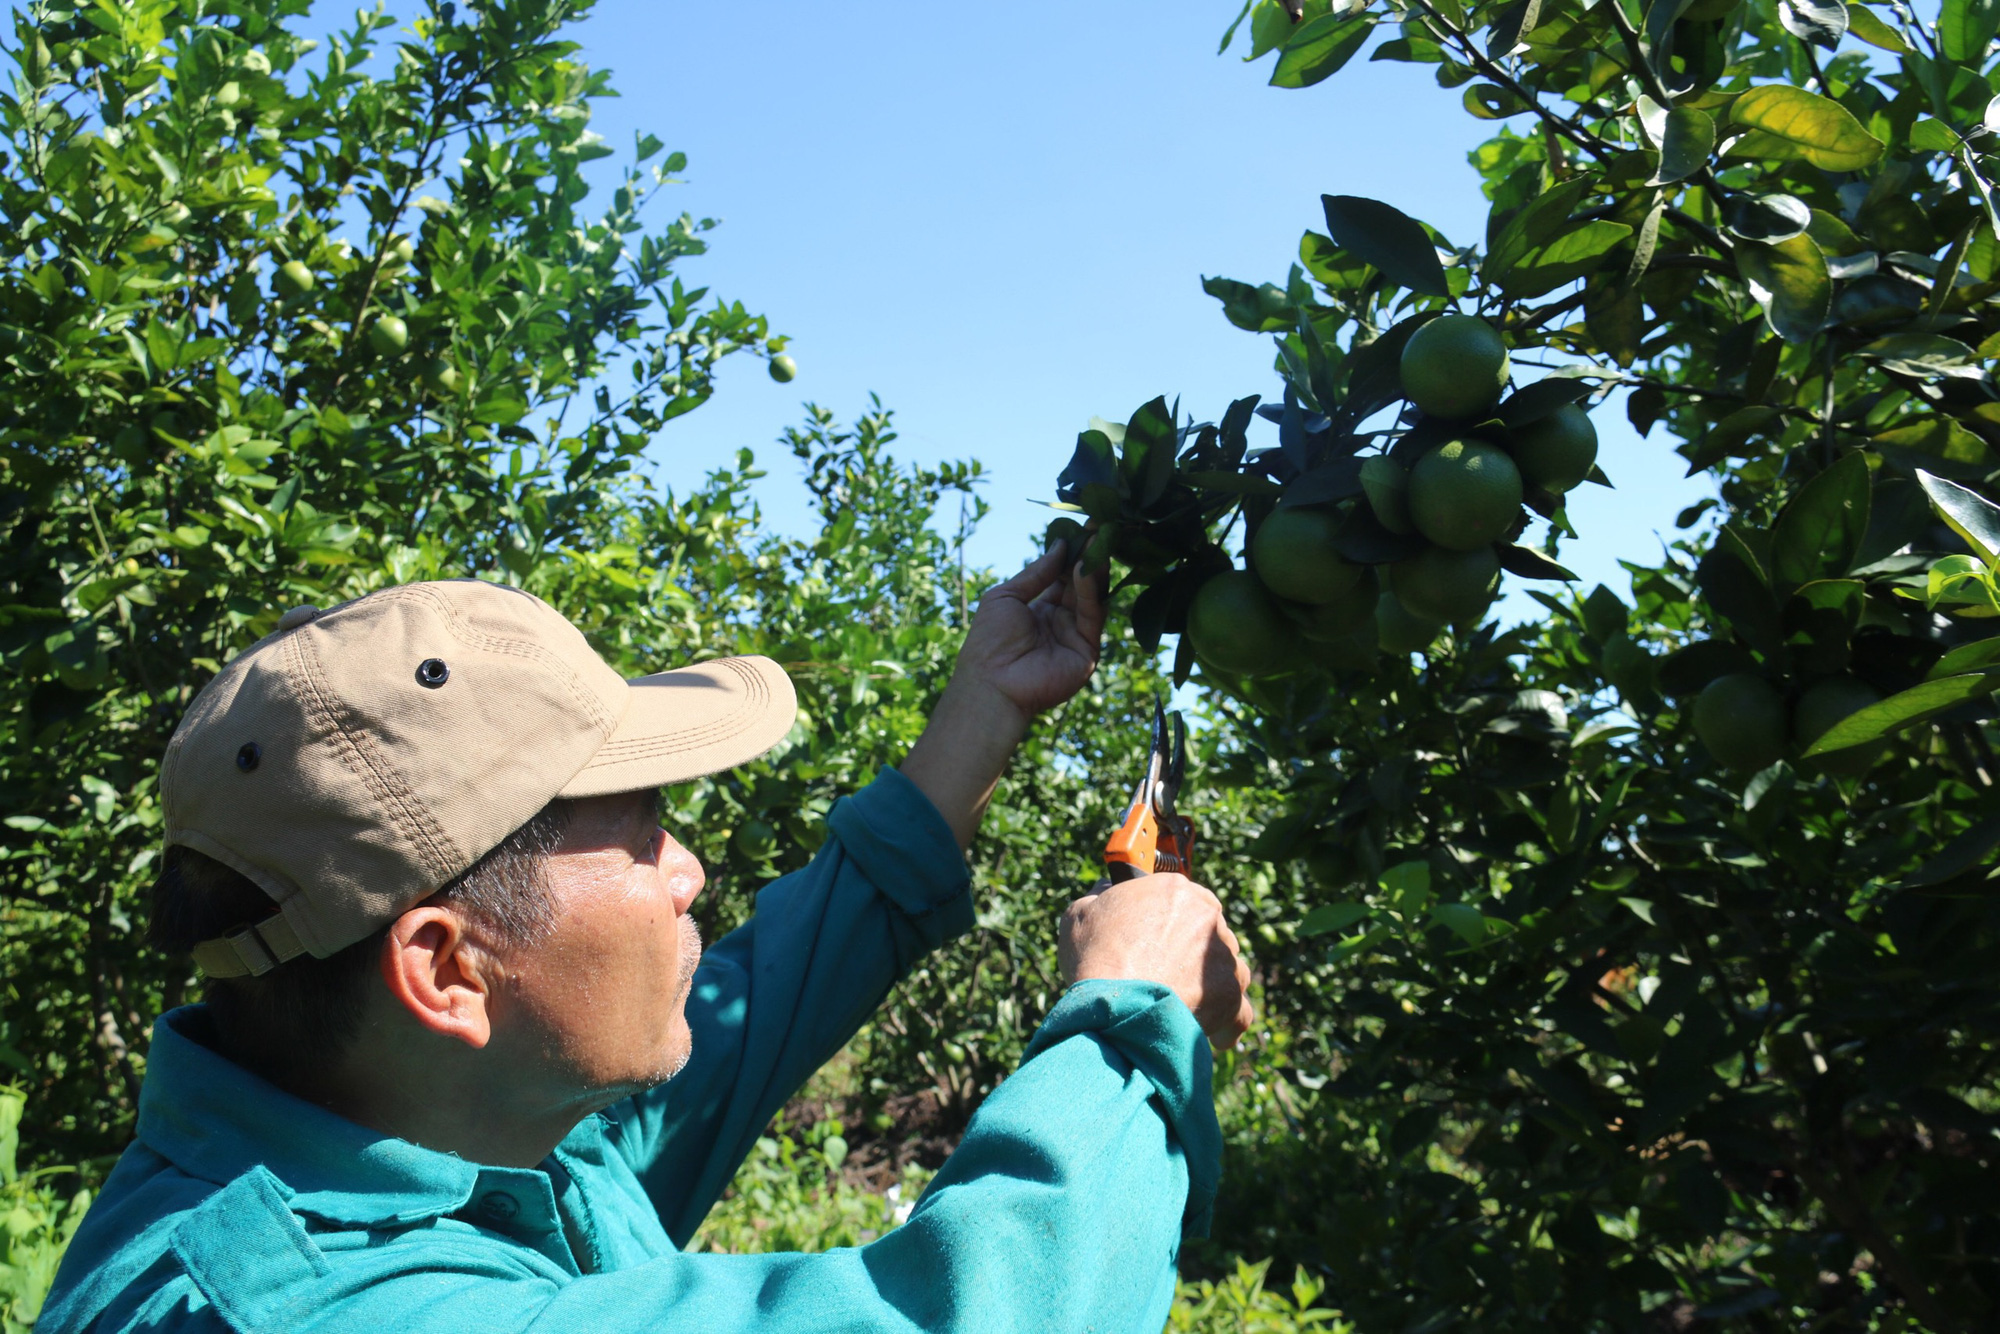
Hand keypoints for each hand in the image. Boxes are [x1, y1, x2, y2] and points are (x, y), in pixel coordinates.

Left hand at [952, 543, 1106, 724]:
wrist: (991, 681)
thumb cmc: (989, 640)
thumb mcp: (1007, 596)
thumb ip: (1036, 573)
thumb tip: (1060, 544)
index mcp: (1040, 609)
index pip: (1062, 576)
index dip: (1072, 552)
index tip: (1083, 527)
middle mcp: (1061, 621)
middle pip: (1080, 584)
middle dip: (1089, 555)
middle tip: (1100, 526)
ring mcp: (1076, 636)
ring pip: (1091, 597)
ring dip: (1094, 567)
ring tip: (1097, 540)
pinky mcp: (1088, 651)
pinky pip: (1092, 615)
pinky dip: (1090, 590)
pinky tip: (1085, 567)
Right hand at [1059, 874, 1254, 1050]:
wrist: (1116, 1007)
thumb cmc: (1095, 958)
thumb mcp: (1080, 914)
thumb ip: (1100, 894)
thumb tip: (1107, 887)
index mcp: (1175, 891)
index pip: (1183, 898)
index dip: (1168, 919)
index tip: (1156, 937)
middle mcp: (1207, 917)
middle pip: (1207, 932)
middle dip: (1190, 952)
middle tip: (1162, 973)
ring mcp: (1224, 956)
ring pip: (1225, 968)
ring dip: (1208, 984)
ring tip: (1181, 1004)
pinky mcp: (1231, 994)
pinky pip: (1239, 1010)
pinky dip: (1226, 1021)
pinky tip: (1209, 1032)